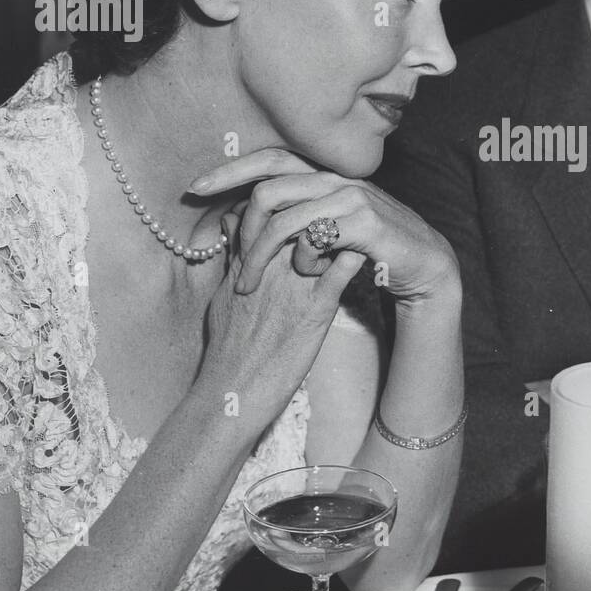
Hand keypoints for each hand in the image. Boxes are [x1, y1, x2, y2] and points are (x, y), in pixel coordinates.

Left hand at [190, 148, 459, 304]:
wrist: (422, 262)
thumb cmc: (370, 247)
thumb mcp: (325, 228)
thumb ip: (289, 217)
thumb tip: (235, 215)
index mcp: (323, 176)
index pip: (269, 159)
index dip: (230, 170)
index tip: (195, 187)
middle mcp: (335, 179)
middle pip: (268, 188)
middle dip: (242, 229)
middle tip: (232, 266)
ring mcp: (352, 198)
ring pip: (284, 220)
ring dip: (262, 258)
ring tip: (253, 285)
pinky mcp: (364, 224)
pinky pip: (313, 240)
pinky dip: (302, 261)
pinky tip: (308, 274)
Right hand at [198, 212, 365, 433]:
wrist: (230, 393)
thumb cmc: (226, 348)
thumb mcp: (221, 294)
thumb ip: (232, 257)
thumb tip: (232, 225)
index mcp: (247, 261)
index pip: (266, 210)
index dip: (290, 198)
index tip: (309, 198)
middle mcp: (270, 266)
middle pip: (296, 214)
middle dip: (320, 204)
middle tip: (341, 205)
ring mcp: (292, 286)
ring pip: (322, 235)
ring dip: (341, 227)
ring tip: (360, 225)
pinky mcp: (314, 311)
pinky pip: (340, 272)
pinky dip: (355, 258)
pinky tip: (369, 254)